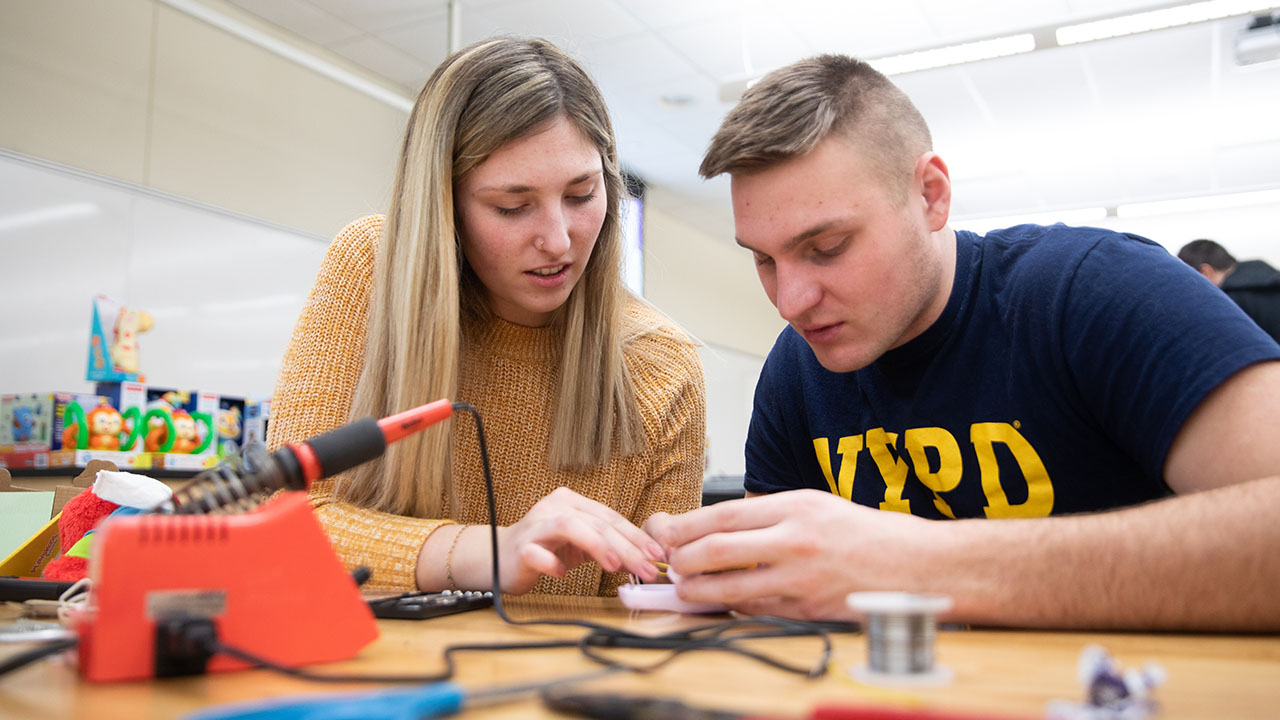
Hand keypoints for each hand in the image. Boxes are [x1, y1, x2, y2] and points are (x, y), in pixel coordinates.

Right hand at [496, 487, 665, 593]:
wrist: (499, 557)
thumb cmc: (546, 549)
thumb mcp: (583, 546)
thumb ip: (611, 548)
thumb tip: (647, 560)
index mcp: (573, 502)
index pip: (611, 517)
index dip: (637, 536)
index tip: (658, 555)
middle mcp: (555, 507)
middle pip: (597, 523)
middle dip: (626, 547)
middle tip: (647, 568)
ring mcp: (536, 526)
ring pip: (570, 526)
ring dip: (596, 545)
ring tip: (615, 566)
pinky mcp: (520, 547)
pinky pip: (536, 553)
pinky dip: (550, 562)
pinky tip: (561, 574)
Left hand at [648, 489, 939, 619]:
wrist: (918, 565)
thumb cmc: (866, 534)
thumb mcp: (817, 506)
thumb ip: (770, 517)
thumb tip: (717, 528)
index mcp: (796, 506)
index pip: (723, 514)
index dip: (685, 526)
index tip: (665, 532)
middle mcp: (796, 539)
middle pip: (717, 550)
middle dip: (683, 560)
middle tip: (671, 564)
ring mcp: (802, 578)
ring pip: (730, 589)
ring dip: (698, 592)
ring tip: (686, 589)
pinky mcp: (808, 609)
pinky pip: (757, 611)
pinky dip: (734, 609)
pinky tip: (723, 605)